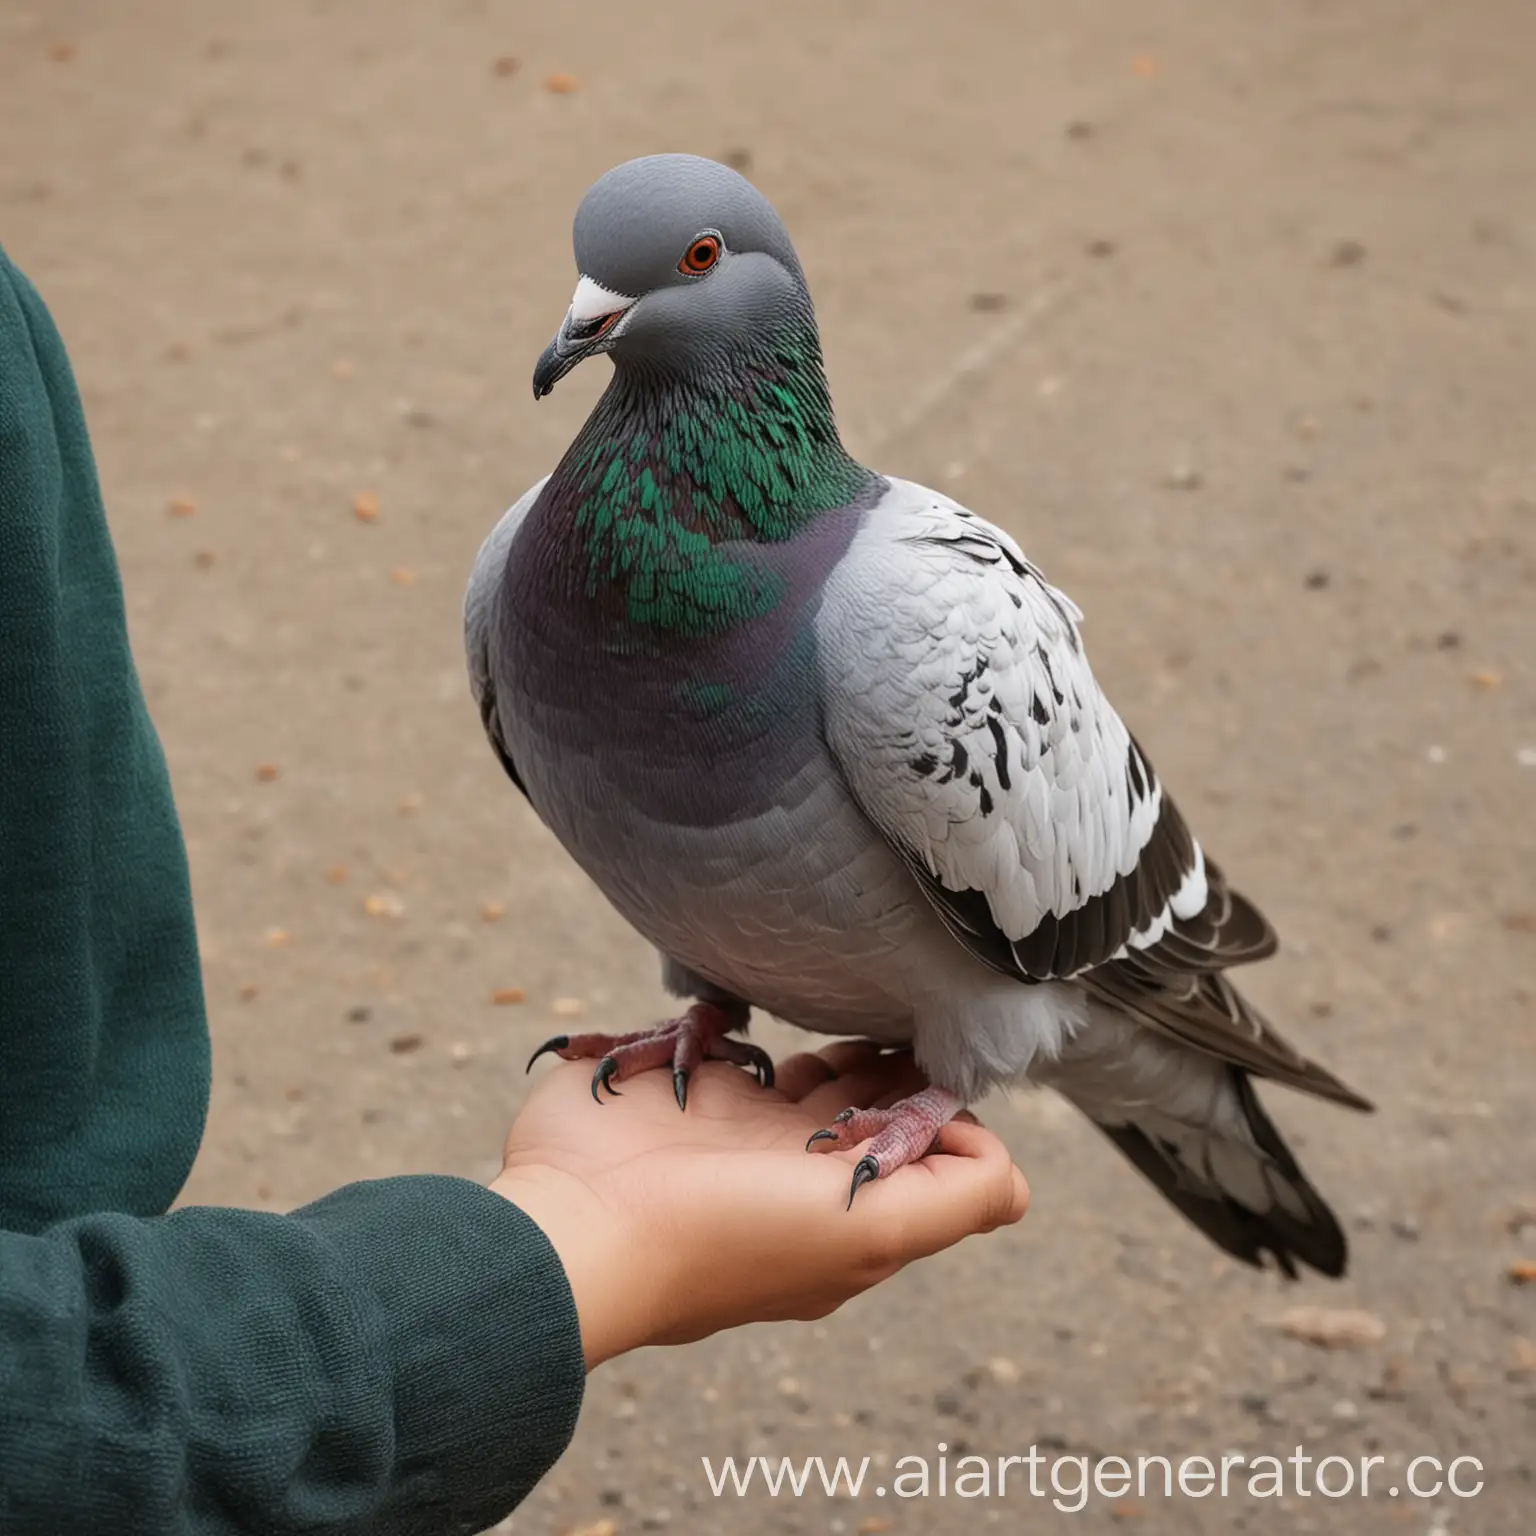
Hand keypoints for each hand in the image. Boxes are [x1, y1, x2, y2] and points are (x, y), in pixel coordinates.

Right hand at [491, 1041, 1027, 1367]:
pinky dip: (756, 1018)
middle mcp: (800, 1170)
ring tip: (846, 1004)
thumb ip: (961, 1197)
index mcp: (849, 1210)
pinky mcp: (689, 1085)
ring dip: (842, 1038)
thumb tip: (1004, 1161)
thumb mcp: (873, 1233)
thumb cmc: (732, 1234)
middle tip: (894, 1016)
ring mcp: (741, 1126)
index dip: (942, 1109)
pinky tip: (764, 999)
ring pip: (819, 1068)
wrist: (583, 1222)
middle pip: (879, 1102)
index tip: (922, 1076)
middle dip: (898, 1060)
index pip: (928, 1152)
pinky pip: (741, 1035)